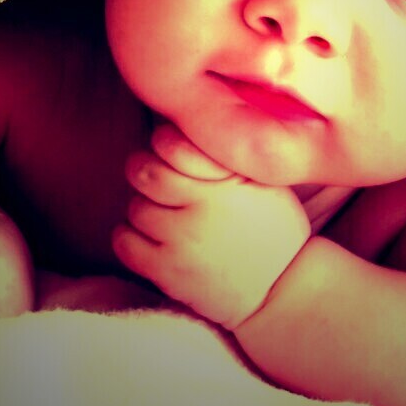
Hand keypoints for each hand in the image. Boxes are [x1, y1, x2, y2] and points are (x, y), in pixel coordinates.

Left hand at [112, 124, 311, 328]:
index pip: (169, 142)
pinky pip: (123, 242)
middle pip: (143, 172)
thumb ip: (228, 153)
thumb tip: (195, 117)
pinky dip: (129, 235)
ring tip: (166, 213)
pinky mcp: (167, 273)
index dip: (164, 141)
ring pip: (134, 207)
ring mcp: (181, 243)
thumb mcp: (265, 180)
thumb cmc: (273, 226)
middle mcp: (201, 211)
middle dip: (145, 169)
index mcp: (225, 183)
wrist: (281, 289)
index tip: (172, 150)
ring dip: (143, 206)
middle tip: (160, 179)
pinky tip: (151, 236)